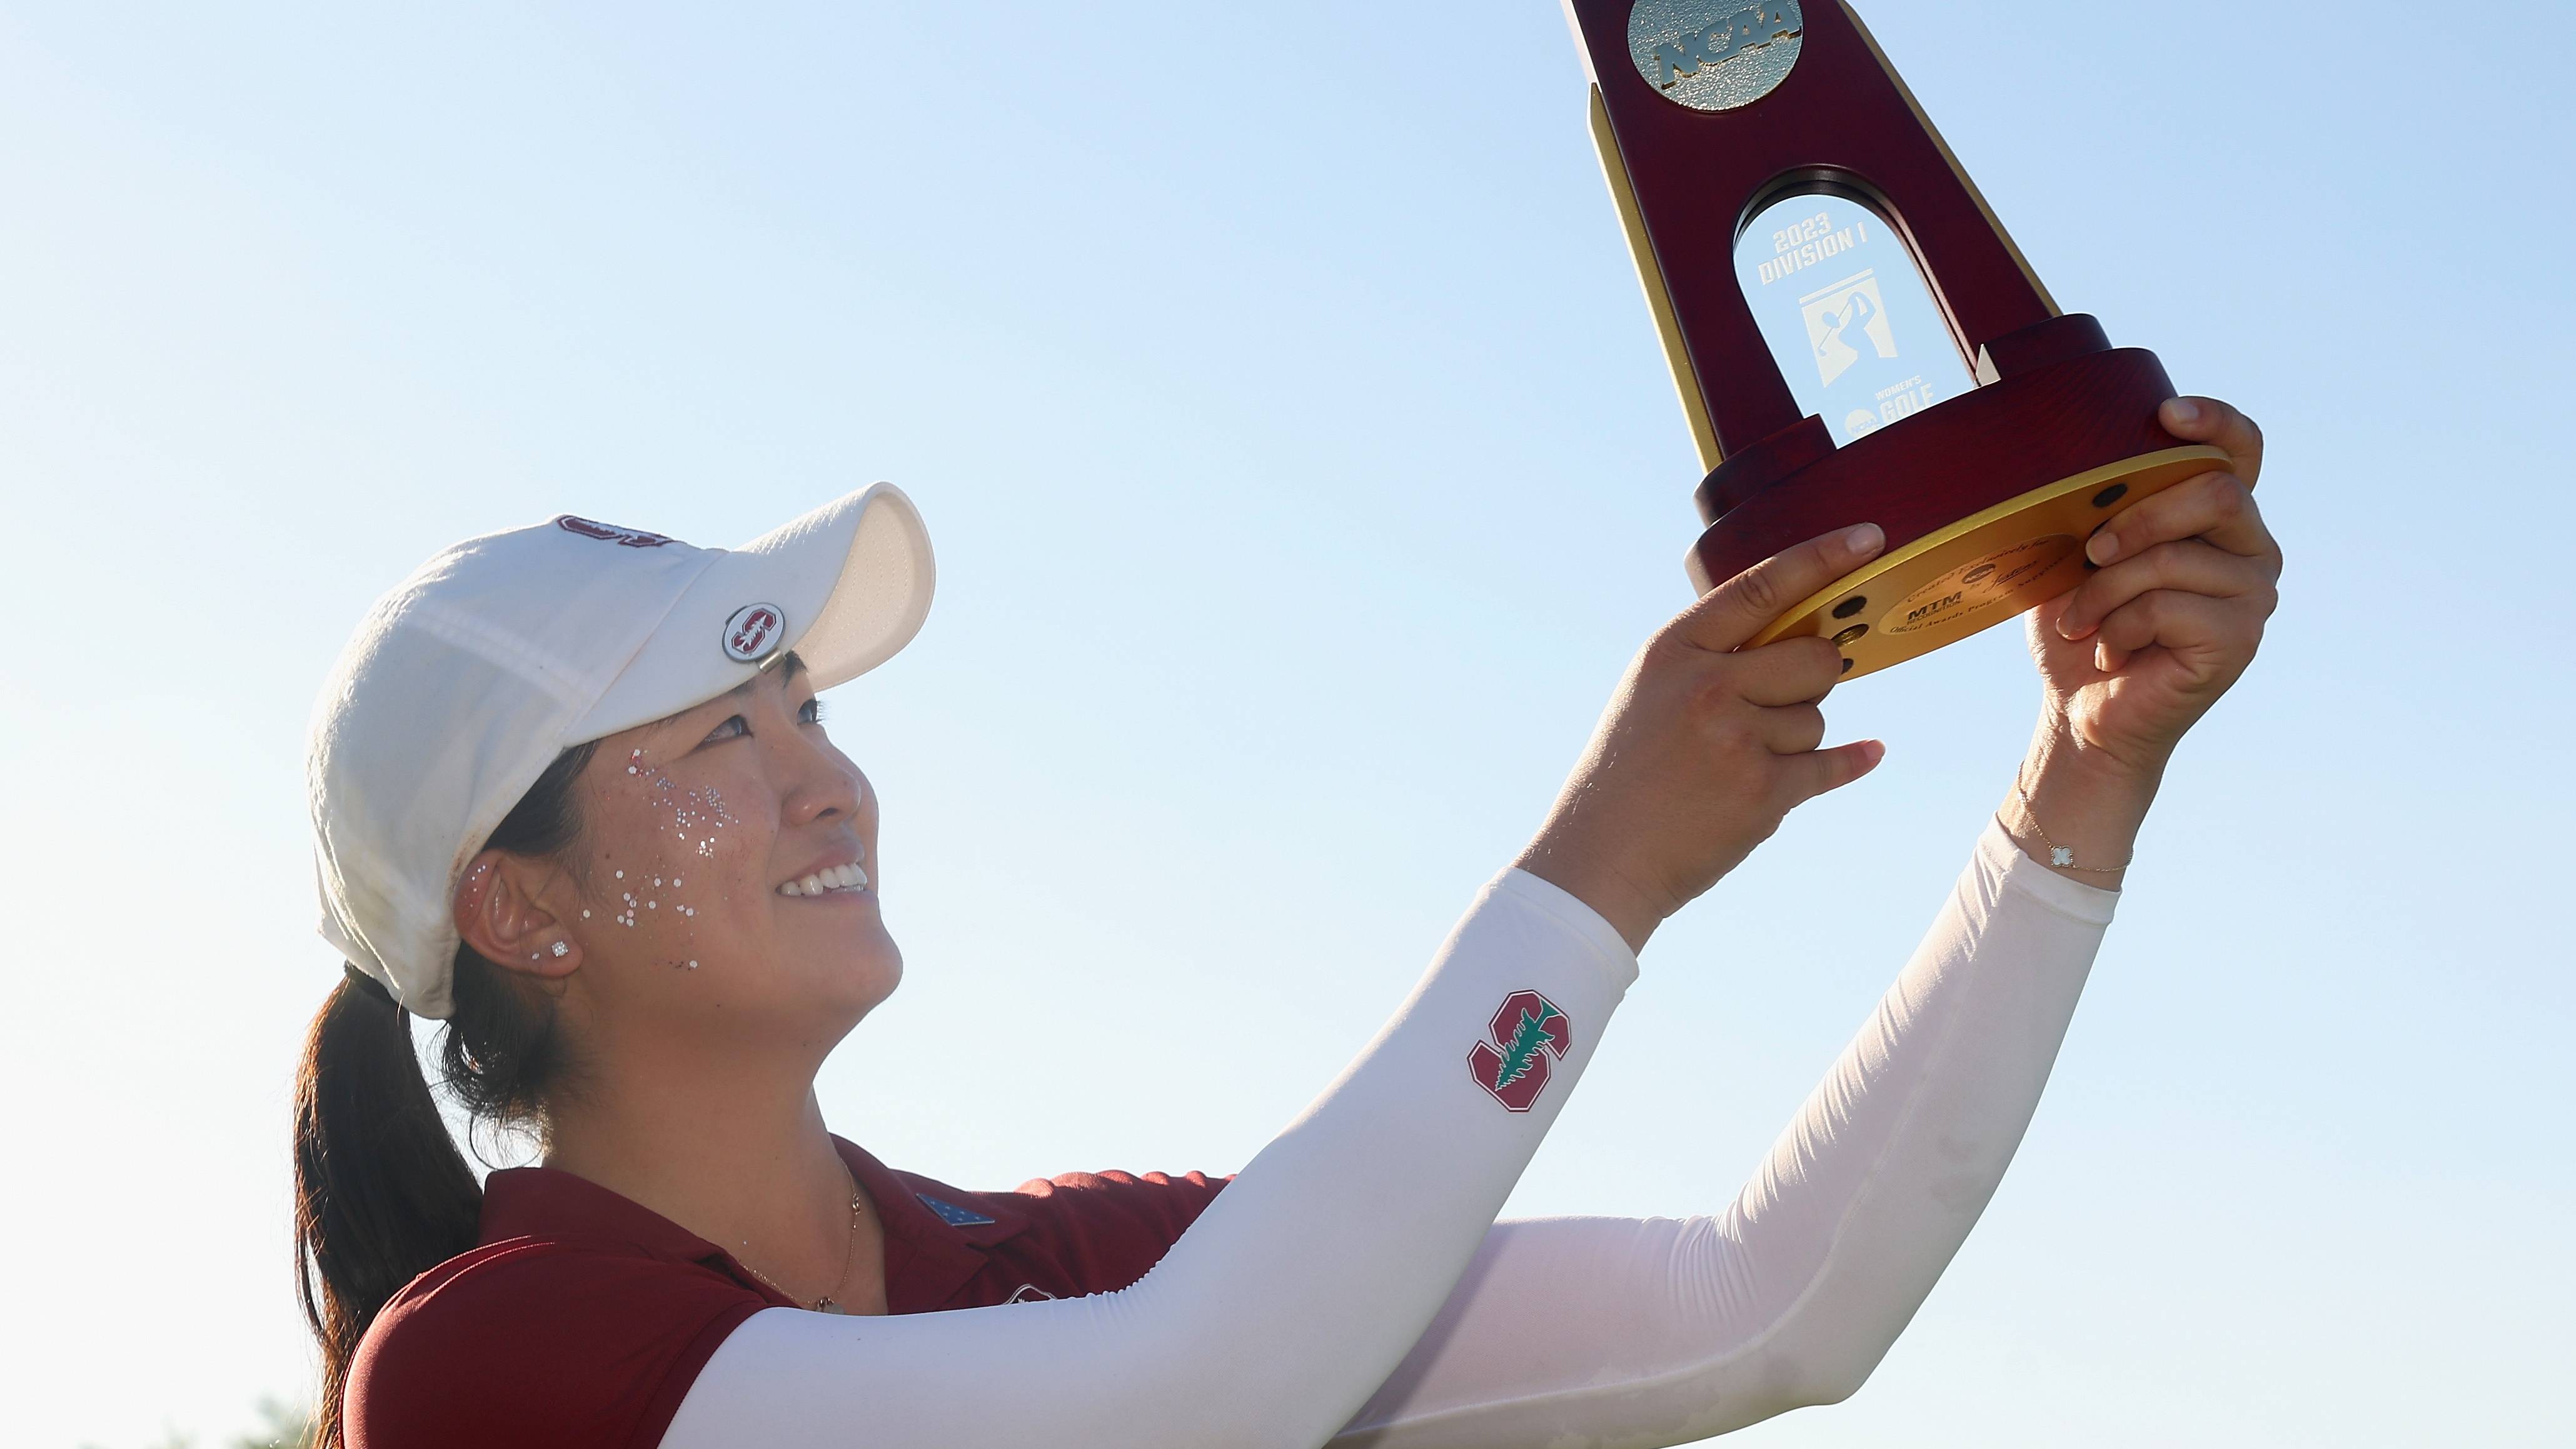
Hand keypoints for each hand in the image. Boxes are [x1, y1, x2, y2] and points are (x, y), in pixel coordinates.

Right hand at [1516, 524, 1890, 951]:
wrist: (1600, 859)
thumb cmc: (1627, 775)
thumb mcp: (1651, 694)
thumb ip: (1713, 660)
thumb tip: (1805, 641)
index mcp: (1673, 651)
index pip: (1761, 587)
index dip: (1821, 558)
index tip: (1869, 538)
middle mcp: (1706, 686)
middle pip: (1812, 657)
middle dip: (1812, 677)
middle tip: (1777, 702)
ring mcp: (1736, 739)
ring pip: (1817, 718)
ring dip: (1795, 739)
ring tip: (1740, 765)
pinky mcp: (1763, 792)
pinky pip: (1829, 765)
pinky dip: (1848, 763)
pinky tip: (1869, 754)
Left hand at [2029, 396, 2281, 777]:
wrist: (2082, 710)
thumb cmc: (2080, 626)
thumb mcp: (2076, 554)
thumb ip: (2098, 508)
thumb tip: (2073, 467)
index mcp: (2215, 512)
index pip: (2240, 447)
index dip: (2214, 421)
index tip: (2166, 415)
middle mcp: (2250, 545)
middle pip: (2215, 491)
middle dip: (2136, 518)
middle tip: (2088, 553)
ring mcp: (2254, 592)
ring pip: (2174, 557)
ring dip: (2106, 592)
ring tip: (2082, 624)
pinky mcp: (2240, 637)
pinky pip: (2168, 607)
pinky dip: (2119, 629)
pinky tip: (2112, 652)